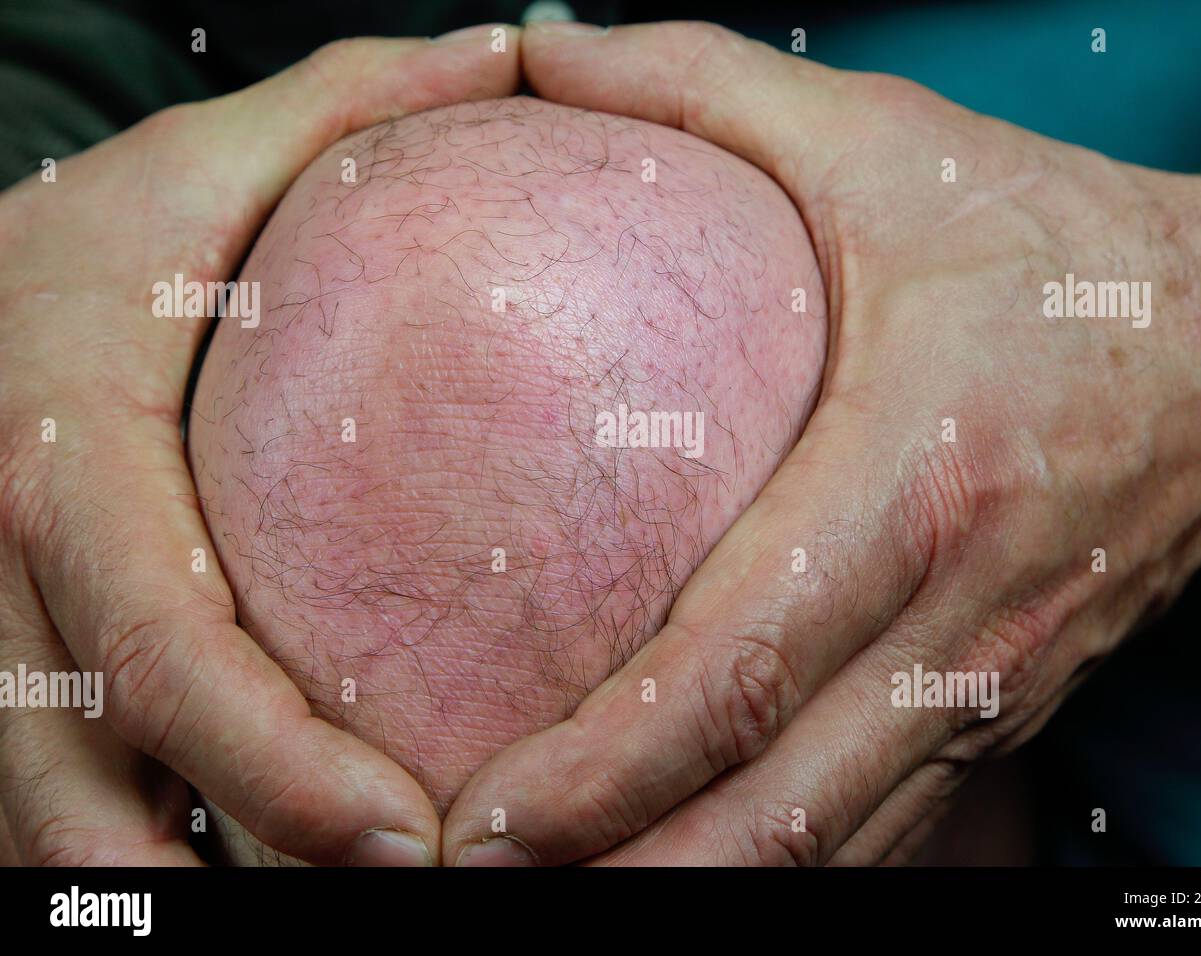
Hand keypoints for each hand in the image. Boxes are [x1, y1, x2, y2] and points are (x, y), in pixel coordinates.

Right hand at [0, 28, 518, 864]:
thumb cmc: (76, 241)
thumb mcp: (196, 161)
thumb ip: (348, 110)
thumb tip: (514, 54)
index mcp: (57, 455)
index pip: (160, 644)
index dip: (271, 765)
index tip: (405, 841)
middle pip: (89, 777)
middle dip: (241, 871)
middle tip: (405, 901)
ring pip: (46, 831)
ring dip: (173, 898)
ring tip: (331, 921)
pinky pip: (44, 812)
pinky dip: (131, 871)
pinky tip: (240, 882)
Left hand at [442, 20, 1200, 864]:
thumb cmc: (1063, 242)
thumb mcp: (885, 143)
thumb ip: (699, 83)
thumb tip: (537, 41)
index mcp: (916, 482)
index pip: (736, 667)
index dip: (604, 768)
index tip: (481, 819)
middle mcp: (960, 619)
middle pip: (775, 812)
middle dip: (622, 876)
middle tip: (473, 886)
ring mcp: (993, 685)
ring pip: (830, 849)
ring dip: (692, 893)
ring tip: (558, 904)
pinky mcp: (1007, 707)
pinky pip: (881, 827)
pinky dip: (776, 869)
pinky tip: (685, 868)